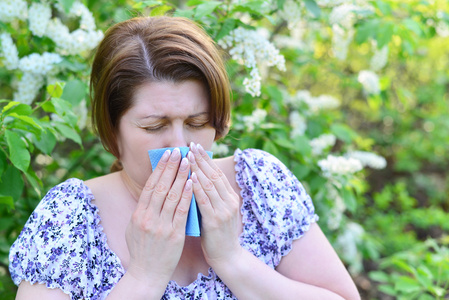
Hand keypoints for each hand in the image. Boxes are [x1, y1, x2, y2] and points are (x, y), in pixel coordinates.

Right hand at [125, 148, 191, 289]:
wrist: (147, 273)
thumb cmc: (142, 249)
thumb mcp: (135, 227)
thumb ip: (143, 209)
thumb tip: (151, 189)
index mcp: (138, 214)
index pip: (150, 185)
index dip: (159, 168)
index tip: (167, 154)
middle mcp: (148, 218)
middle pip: (161, 186)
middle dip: (171, 167)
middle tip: (178, 151)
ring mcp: (161, 226)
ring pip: (172, 196)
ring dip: (181, 176)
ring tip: (188, 162)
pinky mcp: (174, 235)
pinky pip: (181, 211)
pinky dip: (186, 196)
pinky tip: (191, 183)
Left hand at [188, 143, 243, 267]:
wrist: (226, 256)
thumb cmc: (217, 233)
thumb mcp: (217, 211)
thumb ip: (210, 196)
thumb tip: (195, 178)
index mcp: (231, 197)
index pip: (217, 173)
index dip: (206, 159)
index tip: (195, 147)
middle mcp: (230, 201)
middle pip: (214, 175)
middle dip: (201, 159)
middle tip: (190, 146)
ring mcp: (224, 210)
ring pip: (210, 184)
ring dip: (197, 169)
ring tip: (187, 157)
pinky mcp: (215, 221)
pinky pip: (205, 200)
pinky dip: (197, 187)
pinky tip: (189, 178)